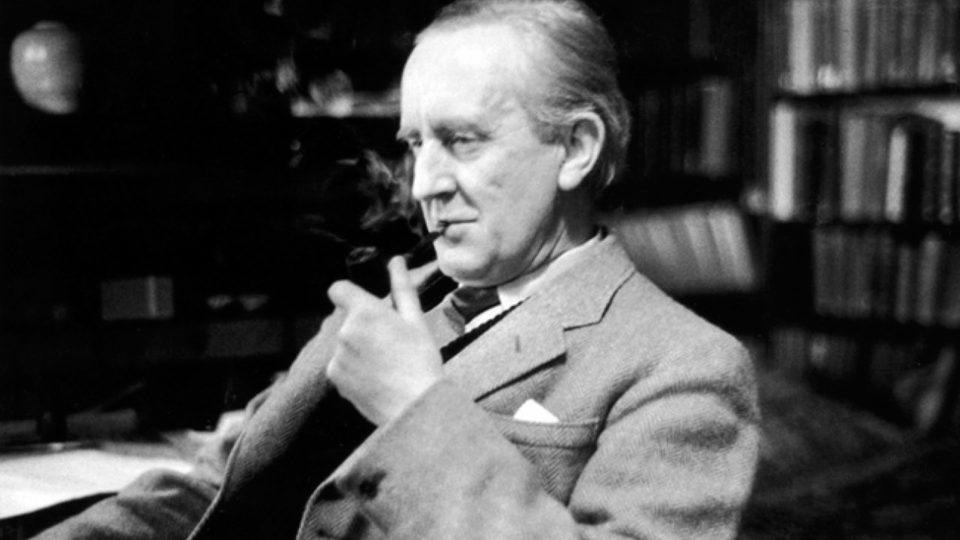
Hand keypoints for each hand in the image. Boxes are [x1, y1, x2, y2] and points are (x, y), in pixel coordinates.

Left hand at [326, 256, 443, 424]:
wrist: (415, 405)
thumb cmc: (421, 360)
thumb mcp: (415, 320)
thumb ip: (402, 287)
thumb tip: (396, 260)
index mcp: (365, 311)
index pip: (338, 289)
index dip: (350, 295)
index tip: (366, 307)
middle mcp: (344, 331)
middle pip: (346, 319)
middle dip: (361, 326)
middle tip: (389, 343)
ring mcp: (336, 355)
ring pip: (344, 343)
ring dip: (357, 348)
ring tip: (385, 364)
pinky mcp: (334, 377)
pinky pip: (340, 365)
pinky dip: (353, 370)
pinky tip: (375, 379)